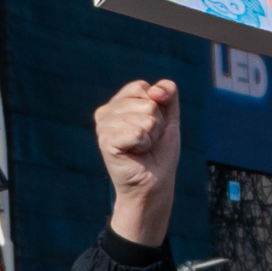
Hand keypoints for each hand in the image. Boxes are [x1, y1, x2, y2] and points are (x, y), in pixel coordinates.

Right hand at [96, 80, 178, 246]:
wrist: (154, 183)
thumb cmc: (159, 152)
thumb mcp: (168, 117)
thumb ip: (167, 94)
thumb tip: (156, 89)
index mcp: (116, 103)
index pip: (141, 87)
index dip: (157, 106)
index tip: (152, 126)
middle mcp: (105, 112)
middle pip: (147, 103)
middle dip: (157, 124)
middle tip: (148, 141)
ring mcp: (103, 127)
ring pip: (145, 118)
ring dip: (152, 136)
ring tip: (143, 149)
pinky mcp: (106, 142)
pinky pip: (138, 132)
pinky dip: (145, 145)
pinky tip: (136, 154)